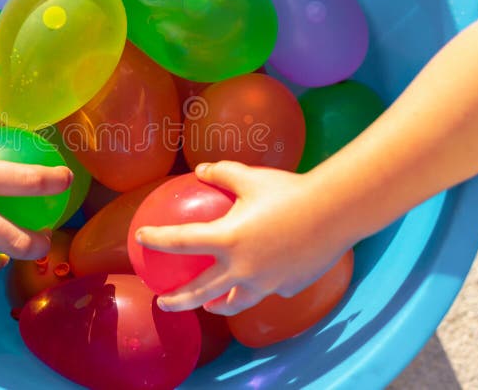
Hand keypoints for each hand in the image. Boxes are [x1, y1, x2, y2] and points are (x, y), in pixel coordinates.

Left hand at [136, 161, 351, 315]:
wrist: (337, 212)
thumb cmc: (290, 191)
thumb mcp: (251, 176)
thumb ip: (222, 173)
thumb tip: (201, 170)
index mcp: (226, 240)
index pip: (179, 242)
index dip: (156, 239)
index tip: (140, 239)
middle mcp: (241, 269)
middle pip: (199, 292)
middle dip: (176, 300)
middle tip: (161, 301)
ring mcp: (265, 283)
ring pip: (234, 302)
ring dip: (217, 305)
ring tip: (210, 306)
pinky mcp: (287, 287)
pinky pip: (267, 290)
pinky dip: (257, 287)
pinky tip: (260, 282)